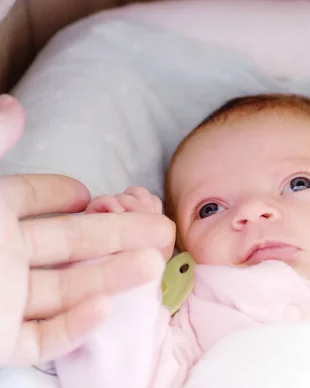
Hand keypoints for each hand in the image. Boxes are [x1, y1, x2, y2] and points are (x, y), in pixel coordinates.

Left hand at [0, 94, 175, 365]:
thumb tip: (14, 104)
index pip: (33, 201)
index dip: (66, 194)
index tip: (96, 193)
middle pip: (70, 245)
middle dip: (118, 235)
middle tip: (162, 228)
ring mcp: (1, 303)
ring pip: (67, 290)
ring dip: (111, 277)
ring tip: (153, 262)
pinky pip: (42, 338)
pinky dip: (75, 327)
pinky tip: (106, 306)